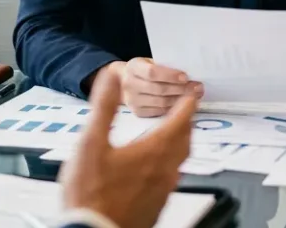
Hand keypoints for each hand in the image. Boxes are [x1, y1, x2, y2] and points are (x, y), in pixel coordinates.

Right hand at [61, 67, 196, 227]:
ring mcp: (162, 190)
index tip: (194, 92)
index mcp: (152, 151)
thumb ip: (103, 108)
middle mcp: (164, 171)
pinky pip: (171, 179)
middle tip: (188, 110)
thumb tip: (112, 77)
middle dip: (187, 122)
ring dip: (180, 143)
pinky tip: (159, 168)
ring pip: (179, 161)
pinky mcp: (156, 206)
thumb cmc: (90, 194)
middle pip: (184, 140)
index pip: (179, 120)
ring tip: (176, 134)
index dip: (188, 103)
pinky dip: (170, 164)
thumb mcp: (90, 143)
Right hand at [114, 58, 203, 117]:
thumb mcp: (150, 62)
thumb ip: (165, 66)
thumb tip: (190, 73)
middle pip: (158, 89)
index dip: (170, 75)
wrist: (124, 81)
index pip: (152, 72)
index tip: (186, 77)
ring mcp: (132, 100)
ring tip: (195, 96)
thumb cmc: (144, 69)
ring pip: (161, 103)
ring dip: (181, 100)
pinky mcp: (137, 112)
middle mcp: (130, 84)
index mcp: (133, 67)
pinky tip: (184, 105)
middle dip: (181, 89)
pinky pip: (159, 112)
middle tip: (197, 87)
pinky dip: (174, 109)